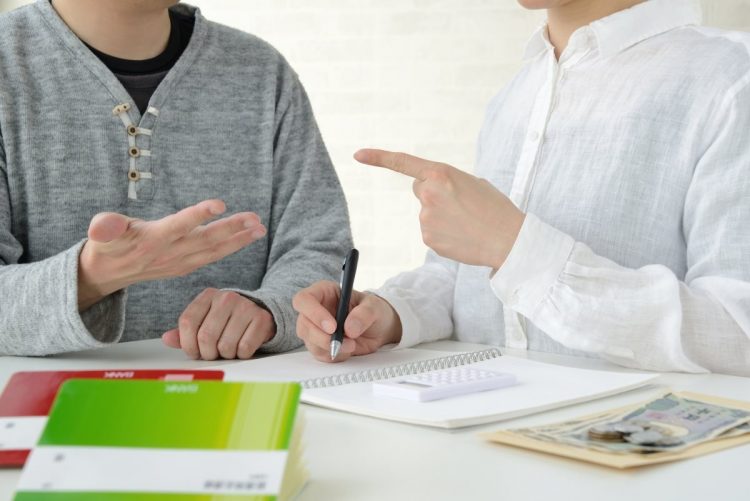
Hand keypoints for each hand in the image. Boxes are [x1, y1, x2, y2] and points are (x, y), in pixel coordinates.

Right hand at [77, 200, 265, 309]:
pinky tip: (248, 237)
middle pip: (205, 240)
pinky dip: (232, 247)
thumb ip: (104, 227)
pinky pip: (213, 256)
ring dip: (239, 240)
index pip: (179, 226)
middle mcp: (170, 253)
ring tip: (260, 228)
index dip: (198, 216)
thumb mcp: (99, 234)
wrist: (107, 275)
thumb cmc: (105, 246)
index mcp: (152, 240)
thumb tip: (102, 225)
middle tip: (255, 218)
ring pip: (214, 250)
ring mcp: (180, 262)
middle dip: (231, 229)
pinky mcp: (186, 266)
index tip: (219, 204)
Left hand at [162, 288, 275, 359]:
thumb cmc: (227, 320)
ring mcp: (245, 307)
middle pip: (205, 337)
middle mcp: (226, 297)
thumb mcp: (204, 321)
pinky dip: (242, 354)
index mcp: (208, 296)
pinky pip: (245, 348)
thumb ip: (185, 331)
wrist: (259, 312)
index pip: (187, 322)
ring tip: (228, 349)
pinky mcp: (261, 318)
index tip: (194, 351)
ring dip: (225, 355)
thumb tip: (167, 339)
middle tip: (212, 354)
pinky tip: (242, 347)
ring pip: (225, 345)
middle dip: (207, 353)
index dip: (187, 344)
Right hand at [293, 280, 401, 362]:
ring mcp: (315, 328)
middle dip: (323, 337)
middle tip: (344, 342)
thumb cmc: (374, 311)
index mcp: (324, 292)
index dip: (313, 313)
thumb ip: (364, 314)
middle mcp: (315, 309)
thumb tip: (349, 328)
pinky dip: (334, 356)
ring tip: (352, 345)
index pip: (304, 299)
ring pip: (309, 341)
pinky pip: (319, 354)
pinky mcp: (320, 344)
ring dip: (330, 348)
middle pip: (304, 324)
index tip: (332, 327)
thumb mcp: (375, 307)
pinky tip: (347, 349)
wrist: (379, 329)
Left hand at [355, 149, 524, 269]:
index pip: (403, 162)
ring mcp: (425, 218)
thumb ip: (447, 183)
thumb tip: (434, 194)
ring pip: (426, 213)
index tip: (358, 154)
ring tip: (467, 222)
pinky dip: (444, 233)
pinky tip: (462, 235)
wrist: (508, 239)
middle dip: (435, 195)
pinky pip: (431, 232)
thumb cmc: (495, 208)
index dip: (378, 157)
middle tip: (462, 205)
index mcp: (441, 173)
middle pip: (420, 190)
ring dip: (442, 216)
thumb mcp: (473, 183)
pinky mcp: (427, 238)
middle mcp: (428, 194)